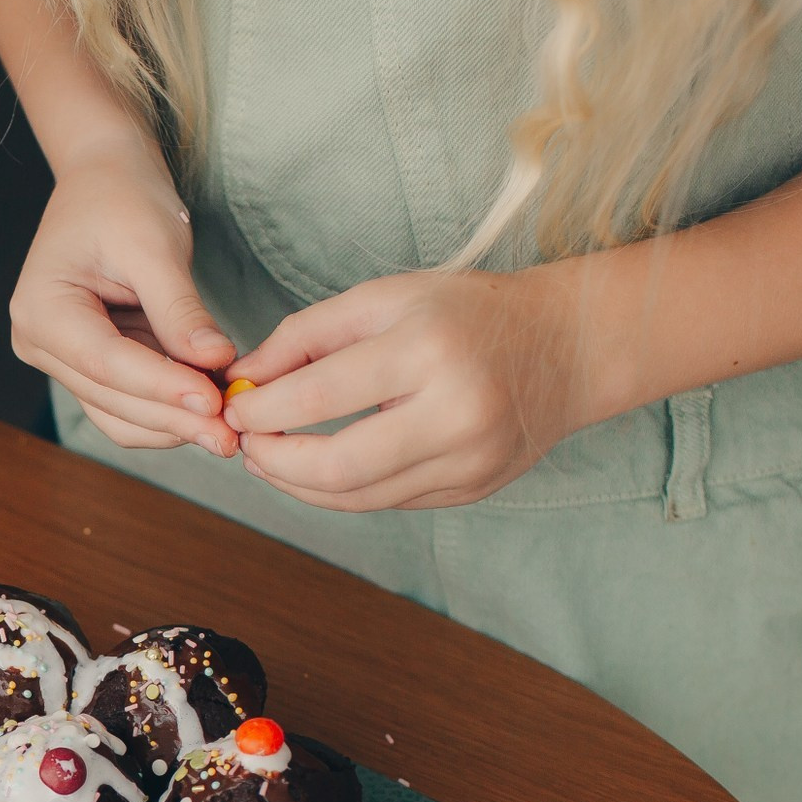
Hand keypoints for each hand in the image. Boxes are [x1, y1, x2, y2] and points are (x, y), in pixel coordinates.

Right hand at [8, 146, 235, 450]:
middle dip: (174, 416)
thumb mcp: (154, 245)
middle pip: (112, 398)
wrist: (105, 177)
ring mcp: (62, 359)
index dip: (162, 387)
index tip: (215, 404)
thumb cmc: (122, 197)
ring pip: (119, 414)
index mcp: (42, 309)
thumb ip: (180, 309)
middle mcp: (41, 343)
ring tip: (228, 426)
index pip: (106, 362)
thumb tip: (215, 362)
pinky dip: (168, 411)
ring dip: (173, 423)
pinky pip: (128, 405)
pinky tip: (209, 410)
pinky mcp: (90, 366)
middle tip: (234, 433)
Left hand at [219, 267, 598, 510]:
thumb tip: (240, 381)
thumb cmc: (465, 312)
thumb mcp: (383, 298)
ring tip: (272, 459)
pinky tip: (318, 471)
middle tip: (246, 447)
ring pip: (359, 497)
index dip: (263, 413)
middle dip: (276, 463)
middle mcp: (455, 412)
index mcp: (428, 350)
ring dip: (300, 485)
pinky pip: (388, 502)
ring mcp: (470, 460)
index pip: (320, 398)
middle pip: (337, 466)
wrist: (567, 346)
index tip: (234, 410)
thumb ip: (304, 337)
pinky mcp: (473, 488)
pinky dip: (342, 492)